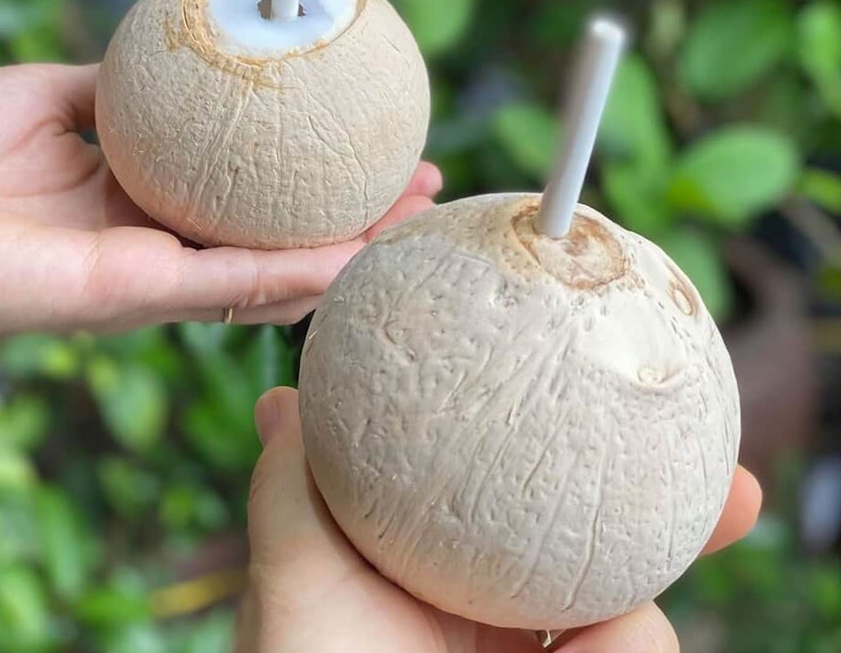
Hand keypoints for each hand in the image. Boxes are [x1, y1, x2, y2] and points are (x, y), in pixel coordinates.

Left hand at [0, 64, 441, 335]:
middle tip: (423, 188)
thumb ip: (127, 90)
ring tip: (413, 219)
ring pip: (276, 272)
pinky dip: (302, 269)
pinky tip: (358, 252)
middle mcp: (161, 248)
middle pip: (281, 241)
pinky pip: (235, 282)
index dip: (316, 181)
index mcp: (143, 204)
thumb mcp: (56, 95)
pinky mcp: (135, 294)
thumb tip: (187, 61)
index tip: (373, 147)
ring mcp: (154, 278)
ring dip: (350, 249)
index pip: (252, 200)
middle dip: (357, 220)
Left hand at [237, 387, 761, 652]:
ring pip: (630, 614)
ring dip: (642, 624)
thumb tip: (282, 398)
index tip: (602, 388)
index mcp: (439, 556)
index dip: (559, 437)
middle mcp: (494, 601)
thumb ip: (291, 488)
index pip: (511, 480)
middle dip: (665, 511)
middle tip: (732, 488)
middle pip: (595, 535)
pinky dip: (630, 652)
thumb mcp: (291, 581)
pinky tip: (607, 648)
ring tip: (621, 633)